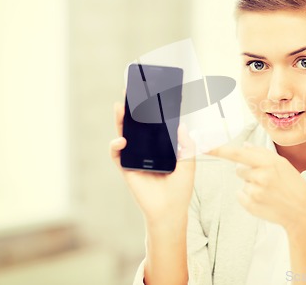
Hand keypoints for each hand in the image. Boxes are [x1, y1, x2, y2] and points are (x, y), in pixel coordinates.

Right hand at [109, 100, 195, 224]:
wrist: (169, 210)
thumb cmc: (180, 189)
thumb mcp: (189, 163)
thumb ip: (187, 145)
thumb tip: (182, 126)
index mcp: (161, 148)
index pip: (155, 126)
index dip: (152, 112)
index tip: (152, 96)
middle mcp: (147, 151)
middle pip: (138, 127)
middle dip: (133, 111)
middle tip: (130, 94)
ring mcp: (135, 159)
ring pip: (125, 136)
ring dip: (121, 122)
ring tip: (120, 107)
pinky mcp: (126, 169)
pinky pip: (117, 155)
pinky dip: (116, 146)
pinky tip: (121, 140)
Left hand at [207, 143, 305, 232]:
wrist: (301, 212)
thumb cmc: (293, 185)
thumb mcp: (283, 164)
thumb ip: (262, 153)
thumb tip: (244, 146)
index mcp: (268, 163)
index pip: (237, 153)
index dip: (219, 150)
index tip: (204, 146)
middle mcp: (260, 176)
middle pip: (238, 168)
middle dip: (248, 171)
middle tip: (266, 179)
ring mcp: (255, 192)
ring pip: (242, 182)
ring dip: (251, 184)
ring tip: (268, 191)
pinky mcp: (250, 205)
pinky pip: (241, 195)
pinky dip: (249, 196)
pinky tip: (264, 199)